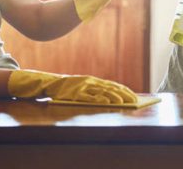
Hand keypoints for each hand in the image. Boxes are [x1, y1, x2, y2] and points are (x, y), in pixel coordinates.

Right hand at [8, 70, 137, 103]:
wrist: (47, 83)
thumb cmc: (65, 88)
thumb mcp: (80, 86)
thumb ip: (93, 90)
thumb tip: (109, 96)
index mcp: (91, 80)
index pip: (111, 84)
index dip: (123, 90)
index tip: (133, 95)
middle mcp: (89, 81)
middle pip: (110, 87)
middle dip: (123, 94)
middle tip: (134, 100)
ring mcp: (82, 87)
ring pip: (102, 91)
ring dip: (114, 96)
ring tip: (125, 102)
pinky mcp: (75, 93)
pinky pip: (89, 96)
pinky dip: (100, 98)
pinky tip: (107, 101)